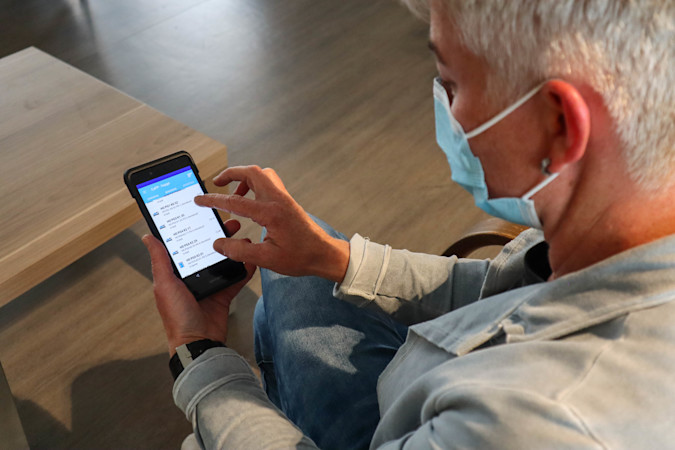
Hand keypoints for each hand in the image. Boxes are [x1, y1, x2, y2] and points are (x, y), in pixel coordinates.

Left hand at [142, 219, 255, 355]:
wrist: (199, 342)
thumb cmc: (177, 317)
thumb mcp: (165, 285)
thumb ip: (160, 260)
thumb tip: (147, 237)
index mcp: (177, 272)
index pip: (186, 244)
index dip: (194, 228)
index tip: (203, 214)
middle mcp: (194, 275)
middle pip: (208, 249)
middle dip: (220, 234)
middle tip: (231, 223)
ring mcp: (210, 284)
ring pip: (224, 260)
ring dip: (234, 248)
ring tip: (243, 237)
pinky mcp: (225, 293)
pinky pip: (237, 277)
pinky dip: (245, 268)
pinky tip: (251, 258)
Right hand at [194, 165, 348, 282]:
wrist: (324, 254)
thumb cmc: (301, 257)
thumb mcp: (266, 259)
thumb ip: (240, 252)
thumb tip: (219, 244)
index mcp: (271, 212)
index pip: (235, 201)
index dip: (213, 200)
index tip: (199, 199)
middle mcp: (278, 200)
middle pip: (253, 172)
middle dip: (231, 173)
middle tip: (217, 182)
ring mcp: (284, 199)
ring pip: (262, 174)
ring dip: (245, 178)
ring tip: (233, 191)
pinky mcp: (288, 202)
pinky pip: (269, 184)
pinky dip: (255, 185)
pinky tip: (250, 201)